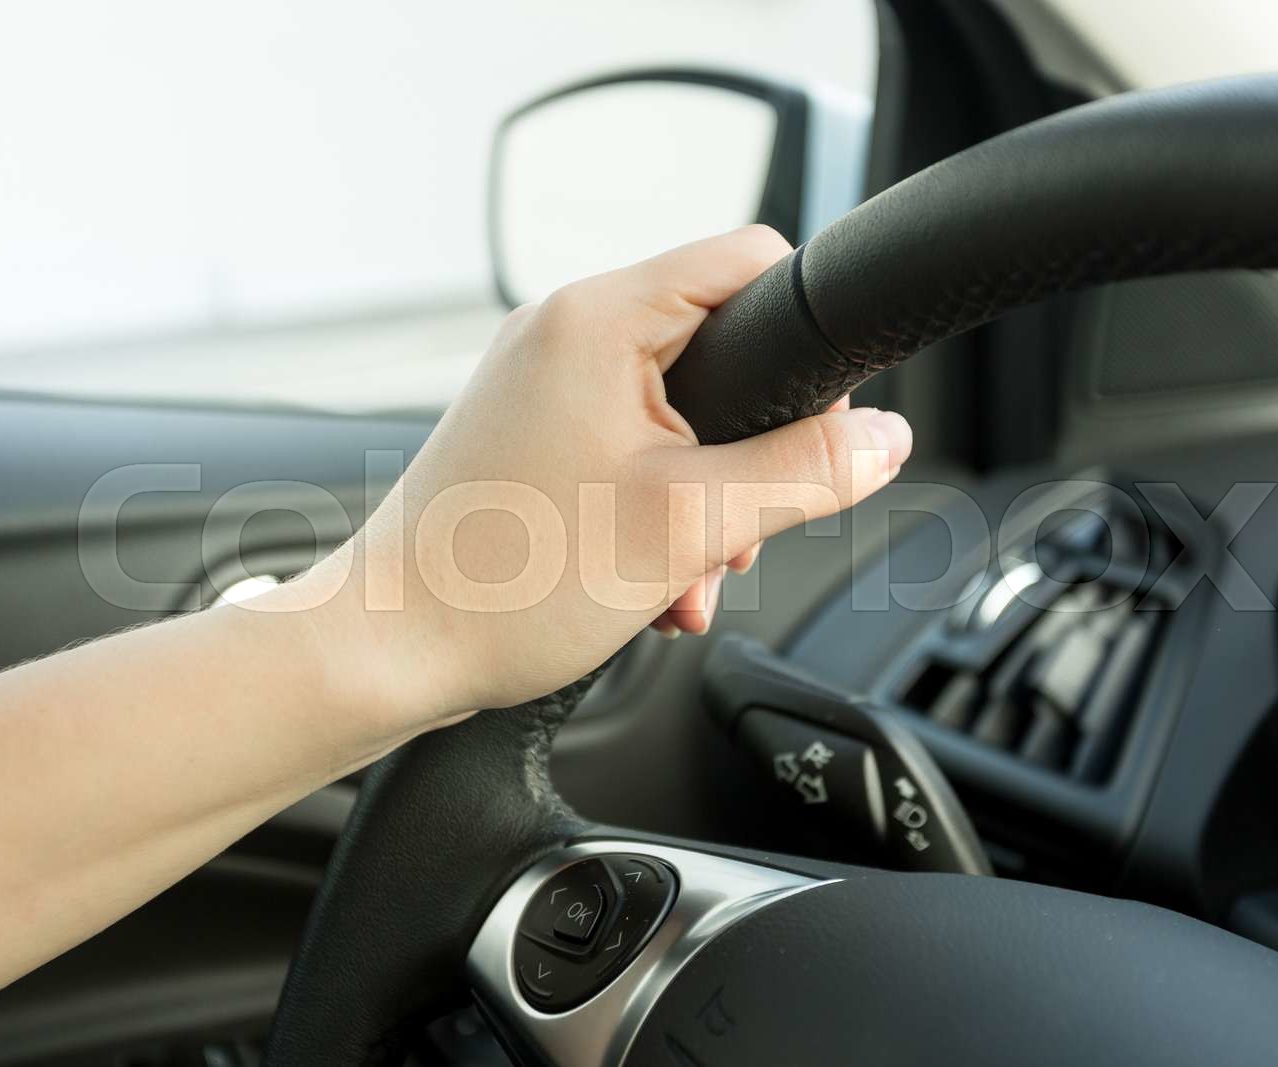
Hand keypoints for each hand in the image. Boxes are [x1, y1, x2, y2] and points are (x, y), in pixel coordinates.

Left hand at [275, 226, 911, 739]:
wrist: (390, 647)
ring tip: (685, 576)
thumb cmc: (506, 581)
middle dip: (751, 454)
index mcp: (599, 319)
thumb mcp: (690, 525)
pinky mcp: (529, 435)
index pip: (749, 262)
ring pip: (680, 416)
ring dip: (706, 501)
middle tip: (737, 528)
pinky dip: (657, 513)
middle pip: (721, 351)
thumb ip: (806, 473)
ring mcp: (540, 384)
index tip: (818, 421)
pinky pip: (629, 450)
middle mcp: (563, 332)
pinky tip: (651, 583)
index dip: (805, 336)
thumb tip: (887, 440)